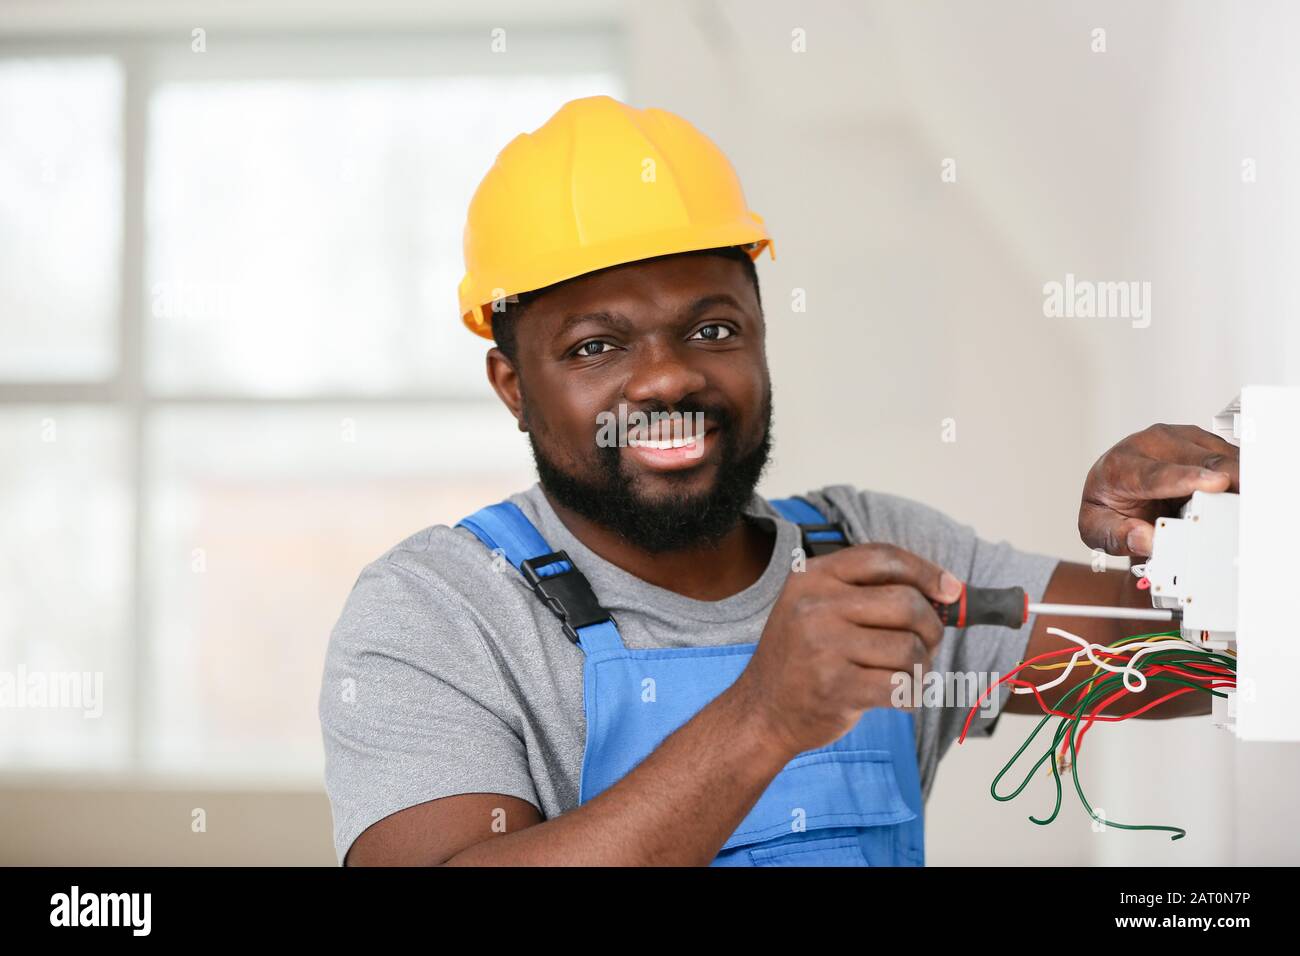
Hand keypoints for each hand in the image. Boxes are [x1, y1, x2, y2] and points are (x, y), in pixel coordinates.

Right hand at [733, 543, 962, 756]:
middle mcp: (814, 605)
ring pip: (909, 647)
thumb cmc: (804, 660)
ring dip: (920, 667)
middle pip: (906, 602)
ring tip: (904, 676)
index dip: (926, 571)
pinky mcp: (836, 686)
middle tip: (925, 646)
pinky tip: (896, 698)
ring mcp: (823, 645)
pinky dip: (910, 695)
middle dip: (931, 627)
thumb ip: (869, 593)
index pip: (883, 557)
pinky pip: (901, 685)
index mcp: (811, 577)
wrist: (762, 712)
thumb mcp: (818, 608)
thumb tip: (949, 590)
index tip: (950, 590)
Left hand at [1078, 423, 1239, 557]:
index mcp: (1121, 466)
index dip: (1189, 478)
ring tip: (1251, 506)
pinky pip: (1230, 456)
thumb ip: (1120, 536)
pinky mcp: (1202, 442)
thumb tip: (1149, 539)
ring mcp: (1180, 439)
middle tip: (1250, 507)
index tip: (1216, 484)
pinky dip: (1242, 476)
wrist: (1111, 488)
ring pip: (1222, 455)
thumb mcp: (1099, 529)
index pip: (1158, 473)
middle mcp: (1152, 445)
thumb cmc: (1108, 506)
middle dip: (1231, 480)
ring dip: (1241, 479)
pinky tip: (1244, 495)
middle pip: (1202, 460)